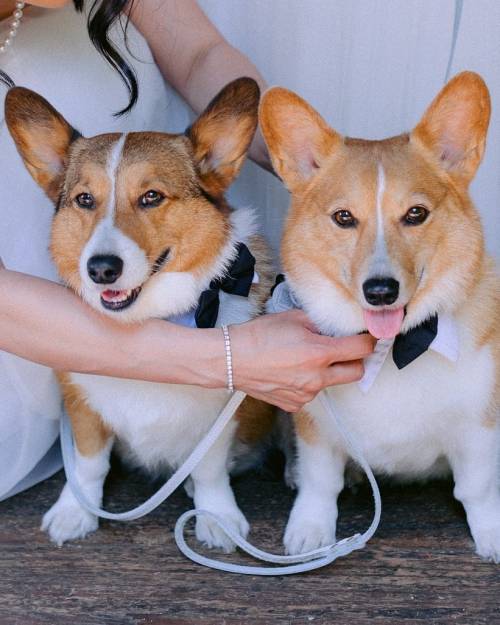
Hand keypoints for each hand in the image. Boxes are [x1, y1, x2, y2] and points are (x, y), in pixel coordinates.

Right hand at [230, 310, 375, 411]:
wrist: (230, 359)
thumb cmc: (257, 337)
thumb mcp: (293, 318)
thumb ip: (320, 323)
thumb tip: (338, 327)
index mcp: (319, 353)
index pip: (361, 348)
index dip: (368, 340)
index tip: (368, 336)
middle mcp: (317, 378)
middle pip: (356, 372)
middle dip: (355, 360)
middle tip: (345, 349)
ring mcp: (306, 394)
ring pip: (331, 383)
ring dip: (327, 372)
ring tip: (303, 358)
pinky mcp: (294, 404)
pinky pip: (312, 393)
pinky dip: (308, 383)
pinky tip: (291, 371)